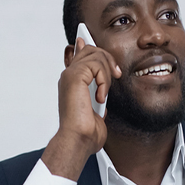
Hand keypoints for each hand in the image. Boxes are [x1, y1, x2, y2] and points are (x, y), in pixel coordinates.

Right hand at [41, 38, 121, 180]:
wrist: (78, 140)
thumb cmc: (85, 133)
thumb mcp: (97, 111)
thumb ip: (99, 97)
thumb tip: (104, 90)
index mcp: (72, 83)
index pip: (80, 55)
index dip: (90, 47)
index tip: (94, 43)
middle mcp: (68, 77)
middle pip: (90, 49)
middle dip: (107, 58)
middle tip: (115, 75)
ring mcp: (70, 75)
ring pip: (95, 54)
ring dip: (107, 72)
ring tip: (105, 92)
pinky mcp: (75, 76)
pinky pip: (97, 64)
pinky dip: (104, 80)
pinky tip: (101, 96)